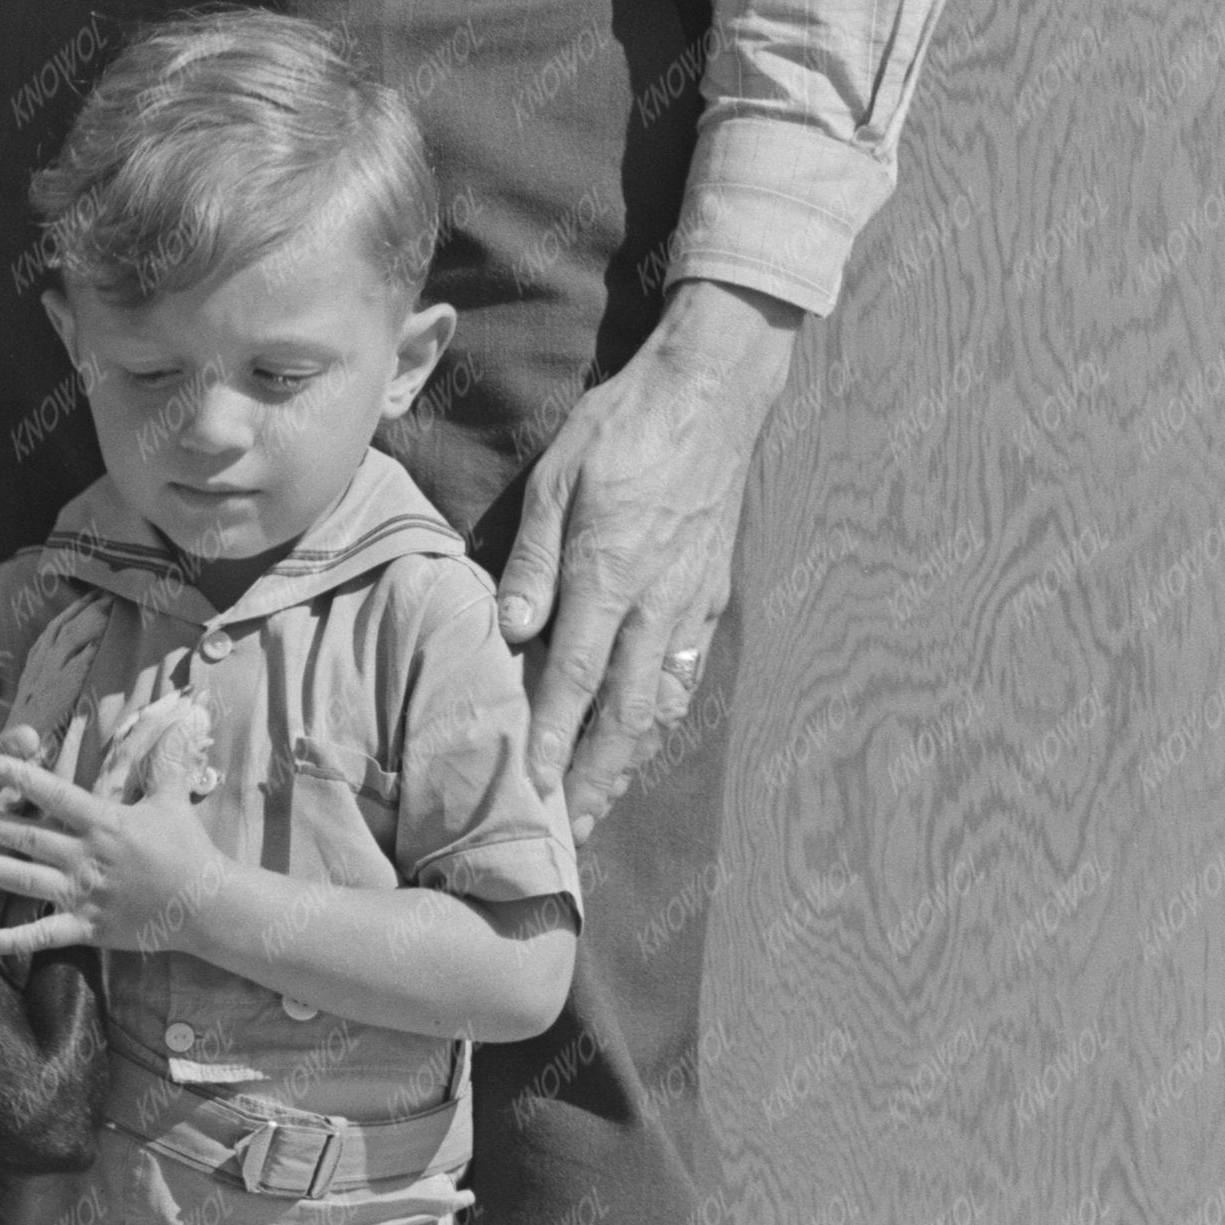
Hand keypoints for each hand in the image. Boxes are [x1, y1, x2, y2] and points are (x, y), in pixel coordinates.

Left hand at [0, 682, 219, 963]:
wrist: (206, 905)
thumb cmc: (188, 848)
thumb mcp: (173, 799)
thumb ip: (166, 759)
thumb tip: (183, 715)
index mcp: (106, 823)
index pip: (57, 795)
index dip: (24, 777)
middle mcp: (88, 858)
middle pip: (28, 837)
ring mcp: (85, 895)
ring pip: (25, 880)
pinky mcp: (87, 928)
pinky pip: (44, 934)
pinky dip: (13, 940)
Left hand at [496, 281, 794, 833]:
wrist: (710, 397)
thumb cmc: (620, 430)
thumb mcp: (556, 481)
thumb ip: (532, 561)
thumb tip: (511, 633)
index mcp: (609, 576)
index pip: (575, 679)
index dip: (552, 740)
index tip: (532, 789)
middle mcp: (656, 604)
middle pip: (625, 715)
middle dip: (594, 777)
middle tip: (568, 828)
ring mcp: (692, 605)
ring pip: (662, 704)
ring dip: (631, 759)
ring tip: (601, 800)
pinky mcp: (714, 595)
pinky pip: (687, 673)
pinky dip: (664, 716)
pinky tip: (644, 736)